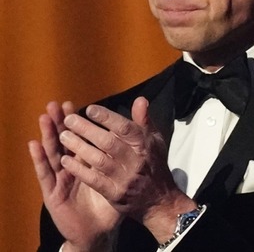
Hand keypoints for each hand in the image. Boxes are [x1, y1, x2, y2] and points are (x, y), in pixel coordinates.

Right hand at [28, 101, 120, 250]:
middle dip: (62, 122)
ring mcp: (61, 178)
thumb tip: (140, 123)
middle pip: (66, 140)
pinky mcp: (53, 192)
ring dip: (49, 134)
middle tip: (58, 104)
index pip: (84, 137)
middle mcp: (73, 167)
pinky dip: (39, 158)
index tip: (79, 104)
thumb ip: (131, 151)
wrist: (100, 229)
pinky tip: (34, 144)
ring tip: (45, 116)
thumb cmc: (112, 199)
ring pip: (53, 152)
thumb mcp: (124, 173)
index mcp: (89, 160)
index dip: (81, 121)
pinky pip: (45, 173)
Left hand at [57, 97, 196, 241]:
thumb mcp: (154, 141)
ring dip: (79, 147)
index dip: (107, 118)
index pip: (125, 128)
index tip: (90, 109)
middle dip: (87, 130)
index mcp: (145, 145)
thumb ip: (144, 121)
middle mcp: (136, 161)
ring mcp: (124, 178)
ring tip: (63, 136)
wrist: (158, 200)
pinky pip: (94, 180)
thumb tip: (140, 100)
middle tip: (68, 120)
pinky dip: (79, 169)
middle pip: (108, 142)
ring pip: (98, 160)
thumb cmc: (153, 164)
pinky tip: (65, 160)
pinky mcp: (115, 194)